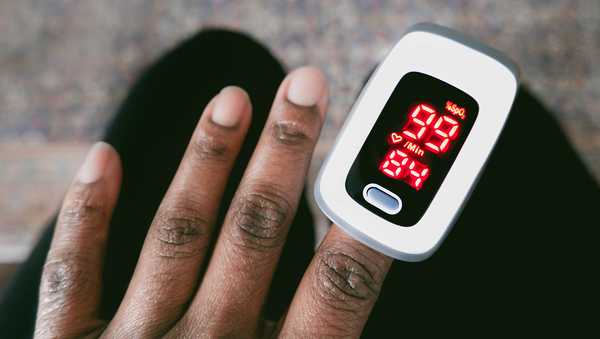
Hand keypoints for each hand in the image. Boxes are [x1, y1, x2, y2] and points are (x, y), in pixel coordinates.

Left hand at [35, 67, 392, 337]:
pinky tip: (106, 158)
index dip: (365, 230)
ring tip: (232, 100)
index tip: (387, 171)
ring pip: (176, 237)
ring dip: (207, 164)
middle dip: (286, 158)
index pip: (334, 297)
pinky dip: (86, 215)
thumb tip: (363, 318)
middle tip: (305, 88)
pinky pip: (71, 276)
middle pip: (255, 240)